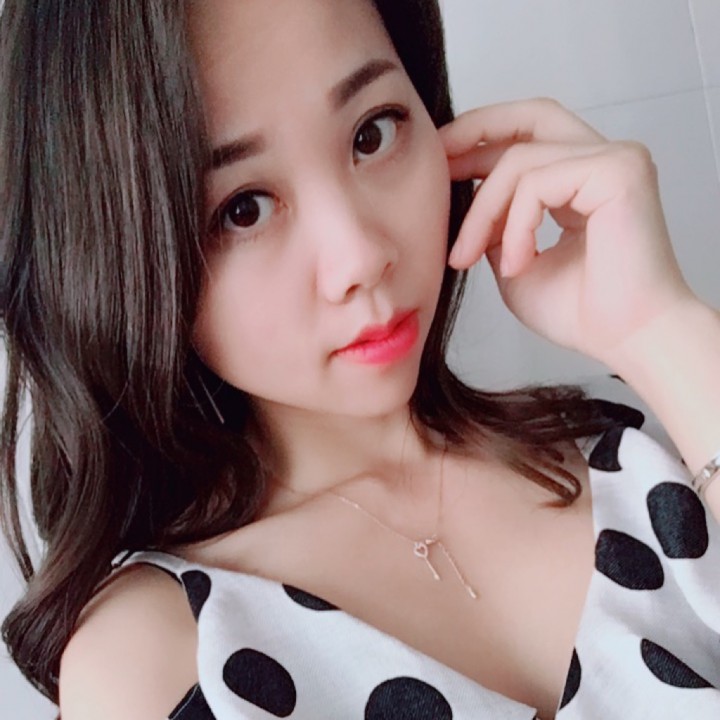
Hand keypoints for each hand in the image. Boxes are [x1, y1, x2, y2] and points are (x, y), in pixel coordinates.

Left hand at [440, 98, 696, 367]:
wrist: (626, 341)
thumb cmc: (581, 312)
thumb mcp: (515, 261)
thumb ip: (495, 226)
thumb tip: (464, 200)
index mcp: (582, 180)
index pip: (527, 139)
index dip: (478, 143)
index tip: (438, 165)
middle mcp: (602, 161)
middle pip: (531, 116)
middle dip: (476, 130)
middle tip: (436, 160)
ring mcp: (614, 160)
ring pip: (519, 160)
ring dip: (482, 212)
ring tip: (468, 257)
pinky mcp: (619, 170)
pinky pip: (537, 183)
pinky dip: (515, 225)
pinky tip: (516, 264)